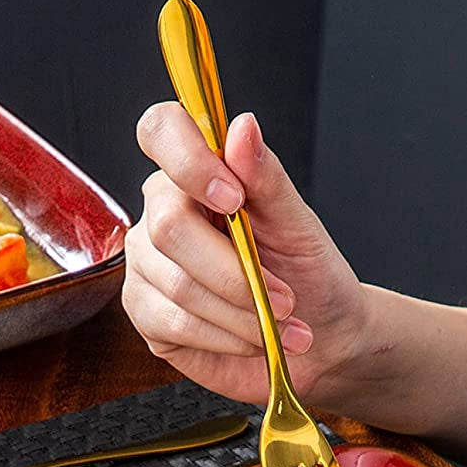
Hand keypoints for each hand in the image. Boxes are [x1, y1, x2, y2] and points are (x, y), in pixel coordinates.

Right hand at [122, 103, 369, 404]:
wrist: (319, 337)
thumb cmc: (306, 273)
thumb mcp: (297, 224)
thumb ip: (266, 178)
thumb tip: (242, 126)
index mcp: (193, 173)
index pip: (160, 132)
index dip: (189, 161)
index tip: (234, 199)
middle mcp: (159, 214)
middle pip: (170, 227)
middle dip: (236, 271)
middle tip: (285, 298)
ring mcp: (147, 266)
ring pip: (179, 285)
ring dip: (242, 314)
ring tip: (281, 324)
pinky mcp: (147, 317)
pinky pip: (176, 324)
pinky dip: (227, 337)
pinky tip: (254, 341)